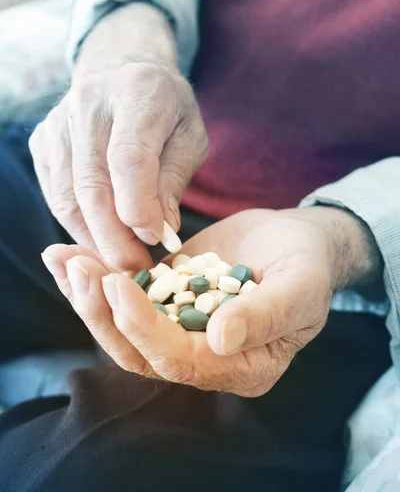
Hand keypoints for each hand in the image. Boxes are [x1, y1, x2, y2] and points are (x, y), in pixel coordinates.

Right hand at [29, 3, 207, 270]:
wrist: (124, 72)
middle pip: (92, 186)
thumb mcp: (190, 138)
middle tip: (137, 270)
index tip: (155, 241)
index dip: (140, 208)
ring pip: (68, 198)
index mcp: (138, 91)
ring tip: (121, 260)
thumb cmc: (167, 111)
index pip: (128, 159)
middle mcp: (89, 102)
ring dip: (94, 239)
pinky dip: (77, 225)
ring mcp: (58, 121)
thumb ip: (174, 181)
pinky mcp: (42, 140)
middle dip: (115, 239)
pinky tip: (101, 237)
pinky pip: (56, 195)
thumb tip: (158, 233)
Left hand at [41, 206, 379, 396]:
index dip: (144, 327)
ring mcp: (181, 328)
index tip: (118, 283)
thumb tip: (220, 337)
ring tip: (62, 260)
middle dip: (102, 313)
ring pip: (124, 327)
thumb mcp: (302, 287)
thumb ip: (267, 315)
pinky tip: (73, 255)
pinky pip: (128, 297)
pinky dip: (99, 278)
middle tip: (77, 270)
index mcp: (239, 368)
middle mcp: (203, 357)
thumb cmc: (309, 265)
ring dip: (89, 297)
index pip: (180, 361)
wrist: (297, 239)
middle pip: (139, 352)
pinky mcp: (168, 299)